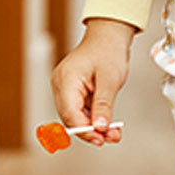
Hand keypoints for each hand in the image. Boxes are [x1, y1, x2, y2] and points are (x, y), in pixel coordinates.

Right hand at [51, 18, 136, 145]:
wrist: (110, 35)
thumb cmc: (109, 50)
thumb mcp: (110, 79)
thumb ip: (104, 105)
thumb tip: (100, 128)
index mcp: (66, 79)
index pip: (70, 113)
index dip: (84, 129)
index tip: (100, 138)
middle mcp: (61, 84)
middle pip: (71, 117)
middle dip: (90, 130)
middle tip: (108, 138)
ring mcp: (66, 88)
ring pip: (76, 116)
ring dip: (94, 126)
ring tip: (113, 134)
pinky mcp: (73, 91)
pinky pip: (81, 109)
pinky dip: (94, 117)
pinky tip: (107, 125)